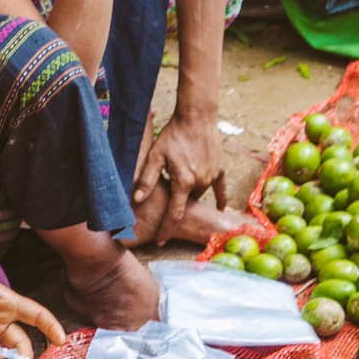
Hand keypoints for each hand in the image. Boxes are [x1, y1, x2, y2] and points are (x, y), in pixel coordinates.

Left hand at [134, 110, 227, 243]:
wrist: (196, 117)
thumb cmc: (173, 135)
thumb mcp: (155, 156)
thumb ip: (147, 180)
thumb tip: (136, 200)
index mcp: (183, 182)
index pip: (174, 214)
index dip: (166, 229)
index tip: (161, 241)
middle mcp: (200, 182)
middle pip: (186, 201)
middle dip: (177, 201)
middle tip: (168, 194)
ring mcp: (212, 176)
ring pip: (199, 192)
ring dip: (191, 190)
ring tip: (183, 178)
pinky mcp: (220, 168)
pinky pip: (220, 188)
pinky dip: (220, 197)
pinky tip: (222, 207)